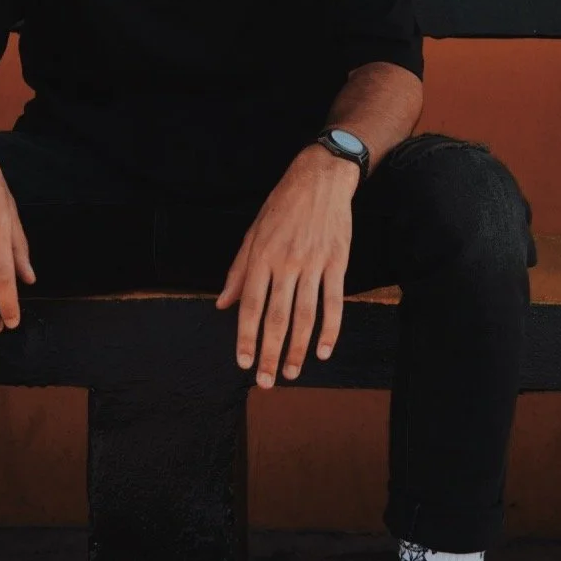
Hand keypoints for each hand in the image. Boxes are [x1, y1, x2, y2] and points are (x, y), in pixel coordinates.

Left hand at [215, 146, 355, 385]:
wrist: (320, 179)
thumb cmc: (282, 206)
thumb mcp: (252, 233)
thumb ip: (238, 271)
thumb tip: (223, 305)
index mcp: (261, 256)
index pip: (250, 305)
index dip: (246, 337)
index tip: (243, 363)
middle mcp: (285, 263)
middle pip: (276, 317)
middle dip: (269, 353)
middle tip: (266, 382)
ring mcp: (313, 264)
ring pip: (305, 315)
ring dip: (298, 348)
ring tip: (290, 373)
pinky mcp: (336, 263)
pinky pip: (333, 302)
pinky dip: (330, 330)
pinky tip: (324, 351)